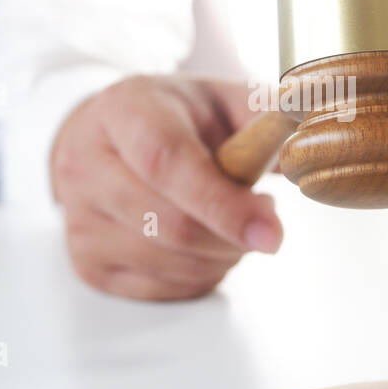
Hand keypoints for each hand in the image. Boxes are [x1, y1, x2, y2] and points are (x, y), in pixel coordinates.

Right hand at [50, 75, 282, 299]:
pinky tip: (204, 245)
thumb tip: (308, 150)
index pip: (166, 162)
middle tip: (265, 222)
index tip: (271, 229)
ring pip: (168, 263)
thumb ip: (265, 117)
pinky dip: (199, 276)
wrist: (109, 138)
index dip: (221, 202)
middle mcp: (85, 162)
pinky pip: (160, 289)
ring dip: (221, 256)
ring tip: (230, 225)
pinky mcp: (86, 262)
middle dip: (232, 236)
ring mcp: (79, 217)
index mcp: (124, 110)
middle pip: (166, 223)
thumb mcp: (222, 99)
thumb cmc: (176, 120)